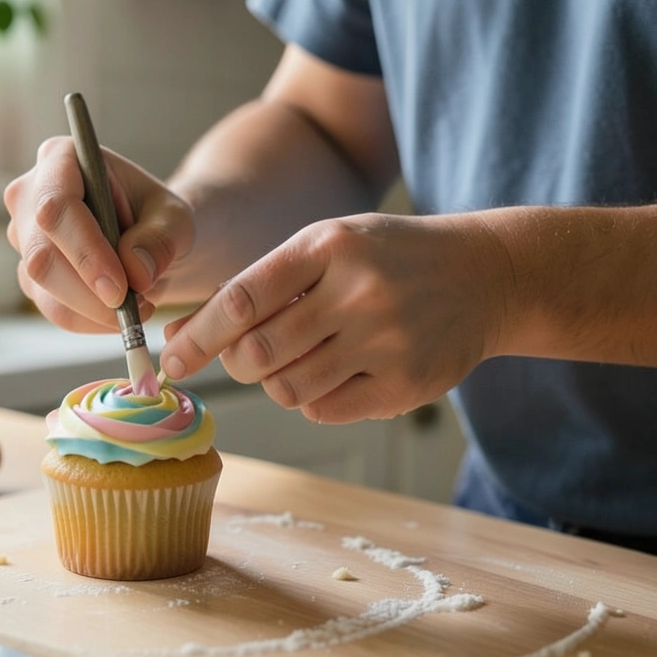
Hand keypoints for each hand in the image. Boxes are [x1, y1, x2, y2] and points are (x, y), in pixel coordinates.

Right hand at [3, 137, 195, 332]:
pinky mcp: (30, 275)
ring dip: (96, 310)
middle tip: (139, 306)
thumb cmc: (158, 217)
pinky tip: (121, 311)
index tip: (121, 287)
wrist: (151, 239)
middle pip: (42, 254)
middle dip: (91, 292)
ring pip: (44, 289)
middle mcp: (30, 195)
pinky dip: (92, 320)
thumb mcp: (175, 219)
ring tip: (141, 304)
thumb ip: (160, 238)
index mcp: (61, 159)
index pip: (56, 206)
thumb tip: (134, 270)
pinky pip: (54, 309)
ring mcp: (25, 237)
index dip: (85, 251)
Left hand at [160, 213, 511, 422]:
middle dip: (236, 364)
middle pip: (258, 353)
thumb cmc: (386, 259)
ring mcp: (385, 341)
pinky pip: (325, 410)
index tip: (170, 360)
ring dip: (278, 381)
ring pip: (288, 388)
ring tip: (304, 356)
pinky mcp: (405, 384)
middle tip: (246, 358)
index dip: (197, 336)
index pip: (241, 300)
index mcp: (328, 246)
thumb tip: (184, 332)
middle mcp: (356, 291)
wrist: (485, 275)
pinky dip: (314, 399)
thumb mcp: (327, 247)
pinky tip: (338, 371)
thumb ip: (260, 284)